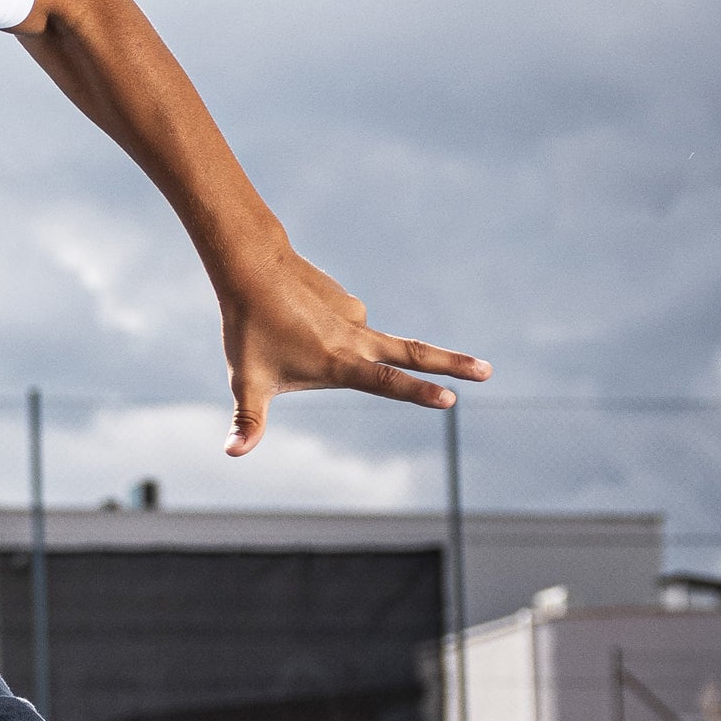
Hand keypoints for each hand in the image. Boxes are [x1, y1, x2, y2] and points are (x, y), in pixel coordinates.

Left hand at [219, 245, 488, 455]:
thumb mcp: (247, 383)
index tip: (451, 399)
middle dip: (453, 363)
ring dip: (334, 350)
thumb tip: (232, 453)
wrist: (252, 268)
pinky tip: (292, 318)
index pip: (386, 381)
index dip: (416, 393)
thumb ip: (248, 421)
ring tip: (284, 334)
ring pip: (357, 342)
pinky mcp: (348, 302)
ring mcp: (356, 317)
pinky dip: (318, 330)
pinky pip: (337, 325)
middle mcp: (357, 338)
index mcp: (340, 362)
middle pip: (414, 352)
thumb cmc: (249, 331)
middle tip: (488, 371)